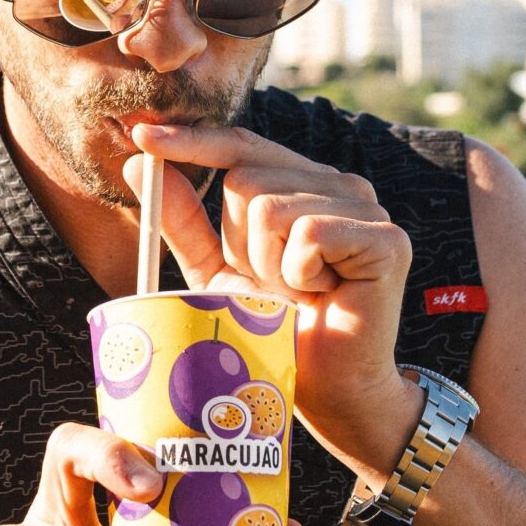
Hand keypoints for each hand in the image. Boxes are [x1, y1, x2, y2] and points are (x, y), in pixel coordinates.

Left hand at [125, 122, 415, 482]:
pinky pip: (309, 232)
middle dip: (240, 244)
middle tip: (274, 287)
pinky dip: (298, 273)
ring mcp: (368, 207)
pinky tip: (321, 295)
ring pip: (271, 207)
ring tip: (297, 294)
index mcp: (303, 184)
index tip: (140, 134)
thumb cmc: (275, 330)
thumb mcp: (215, 271)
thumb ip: (183, 219)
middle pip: (245, 180)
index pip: (241, 146)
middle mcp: (339, 184)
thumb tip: (139, 163)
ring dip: (268, 266)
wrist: (328, 390)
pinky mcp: (386, 239)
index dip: (192, 140)